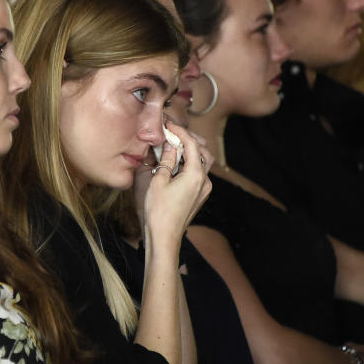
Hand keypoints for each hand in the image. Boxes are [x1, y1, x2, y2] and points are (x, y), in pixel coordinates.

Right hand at [138, 123, 212, 246]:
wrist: (164, 237)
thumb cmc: (159, 212)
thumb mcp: (158, 181)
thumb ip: (166, 159)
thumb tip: (168, 144)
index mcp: (196, 175)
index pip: (192, 144)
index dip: (180, 132)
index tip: (169, 125)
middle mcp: (205, 181)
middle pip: (203, 151)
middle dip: (190, 140)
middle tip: (173, 135)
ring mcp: (204, 189)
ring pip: (203, 163)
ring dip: (191, 152)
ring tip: (174, 148)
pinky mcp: (200, 196)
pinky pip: (199, 174)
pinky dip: (190, 164)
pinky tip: (176, 164)